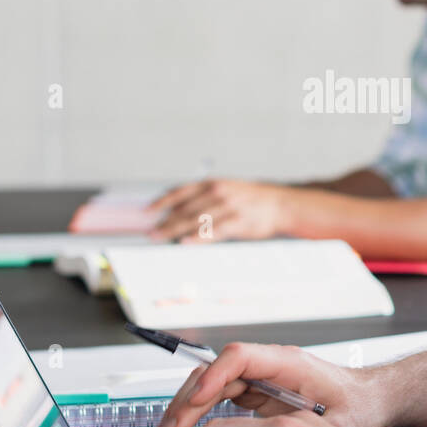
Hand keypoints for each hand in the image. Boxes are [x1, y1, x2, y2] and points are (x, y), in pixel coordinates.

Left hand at [144, 179, 291, 242]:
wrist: (280, 204)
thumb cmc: (250, 199)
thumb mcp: (227, 189)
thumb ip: (204, 198)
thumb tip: (178, 211)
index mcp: (213, 183)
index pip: (180, 192)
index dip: (162, 202)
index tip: (147, 212)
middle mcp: (218, 192)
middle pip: (185, 209)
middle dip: (165, 222)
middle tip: (150, 233)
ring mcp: (228, 207)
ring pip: (196, 221)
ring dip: (175, 231)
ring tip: (160, 238)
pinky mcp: (238, 222)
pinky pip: (213, 231)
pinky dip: (198, 237)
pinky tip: (185, 242)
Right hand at [155, 341, 383, 426]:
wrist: (367, 399)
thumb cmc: (357, 406)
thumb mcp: (337, 426)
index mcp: (288, 362)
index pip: (241, 357)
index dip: (215, 375)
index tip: (199, 398)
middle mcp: (269, 365)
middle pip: (217, 370)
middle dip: (190, 397)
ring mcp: (260, 376)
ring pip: (213, 382)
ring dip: (188, 404)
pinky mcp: (256, 390)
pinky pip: (219, 395)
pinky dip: (199, 411)